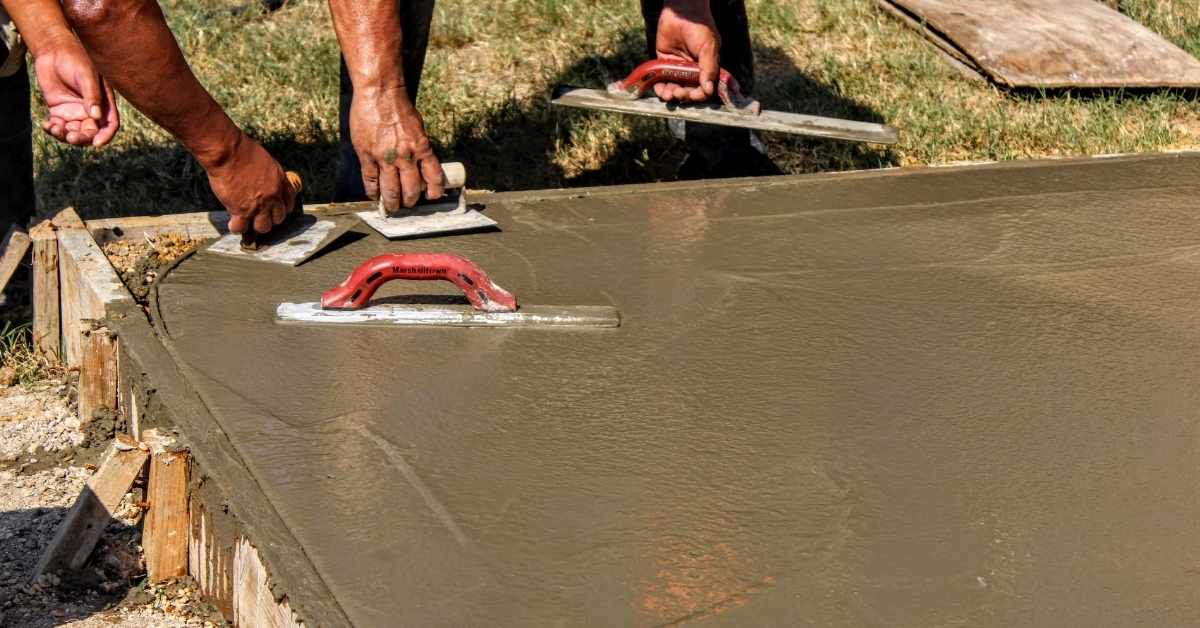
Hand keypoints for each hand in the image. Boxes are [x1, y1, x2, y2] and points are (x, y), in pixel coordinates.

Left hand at [32, 42, 119, 146]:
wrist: (53, 51)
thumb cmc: (75, 59)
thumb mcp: (86, 76)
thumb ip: (92, 96)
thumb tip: (95, 117)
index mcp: (104, 103)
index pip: (109, 124)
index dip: (105, 136)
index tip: (96, 143)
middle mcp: (91, 110)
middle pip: (91, 132)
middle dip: (82, 138)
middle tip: (71, 137)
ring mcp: (74, 111)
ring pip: (74, 132)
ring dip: (65, 136)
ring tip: (55, 129)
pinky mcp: (58, 111)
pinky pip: (58, 127)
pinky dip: (53, 130)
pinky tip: (47, 126)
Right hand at [207, 132, 297, 234]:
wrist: (228, 152)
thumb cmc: (241, 150)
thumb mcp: (265, 160)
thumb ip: (268, 175)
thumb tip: (263, 183)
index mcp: (280, 180)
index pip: (289, 201)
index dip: (282, 208)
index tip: (275, 210)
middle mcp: (273, 195)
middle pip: (278, 217)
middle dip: (270, 218)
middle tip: (259, 216)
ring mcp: (259, 205)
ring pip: (263, 227)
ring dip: (255, 225)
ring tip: (247, 221)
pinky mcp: (242, 210)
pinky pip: (242, 227)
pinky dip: (236, 227)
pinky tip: (233, 223)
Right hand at [349, 86, 442, 211]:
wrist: (380, 93)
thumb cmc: (399, 108)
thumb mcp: (418, 128)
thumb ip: (418, 147)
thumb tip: (419, 166)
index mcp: (422, 148)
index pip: (433, 177)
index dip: (433, 191)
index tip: (431, 197)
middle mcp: (406, 156)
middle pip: (410, 189)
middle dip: (409, 201)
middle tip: (407, 206)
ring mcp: (385, 157)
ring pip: (390, 189)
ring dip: (392, 202)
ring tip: (391, 208)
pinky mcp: (367, 155)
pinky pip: (371, 180)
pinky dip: (373, 191)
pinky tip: (374, 196)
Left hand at [653, 0, 720, 103]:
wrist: (682, 13)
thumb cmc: (699, 28)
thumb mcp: (709, 48)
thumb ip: (709, 69)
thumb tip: (709, 90)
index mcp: (706, 69)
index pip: (704, 89)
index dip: (699, 94)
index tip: (694, 94)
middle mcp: (692, 71)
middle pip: (688, 91)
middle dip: (684, 95)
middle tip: (679, 93)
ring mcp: (677, 68)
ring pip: (674, 88)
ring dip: (671, 95)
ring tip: (668, 95)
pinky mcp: (663, 64)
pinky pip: (661, 80)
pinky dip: (660, 88)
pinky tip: (661, 91)